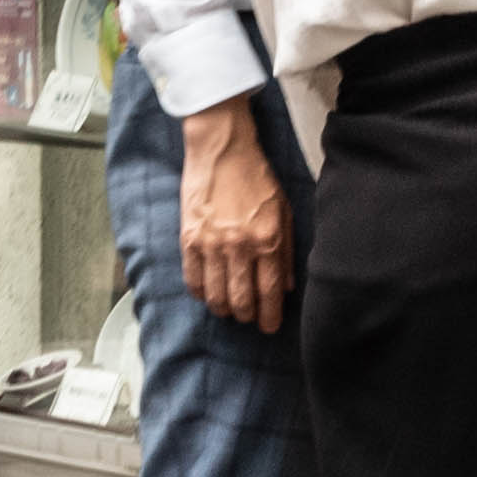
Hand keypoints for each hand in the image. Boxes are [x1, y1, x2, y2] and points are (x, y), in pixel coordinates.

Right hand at [176, 100, 290, 333]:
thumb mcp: (283, 211)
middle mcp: (239, 246)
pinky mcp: (189, 238)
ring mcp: (211, 244)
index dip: (269, 317)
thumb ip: (287, 251)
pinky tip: (208, 293)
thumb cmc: (256, 177)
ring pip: (215, 296)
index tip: (269, 327)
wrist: (221, 149)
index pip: (269, 292)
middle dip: (247, 317)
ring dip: (224, 309)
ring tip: (229, 308)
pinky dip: (201, 293)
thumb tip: (287, 287)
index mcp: (267, 240)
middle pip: (241, 301)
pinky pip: (192, 280)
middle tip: (249, 318)